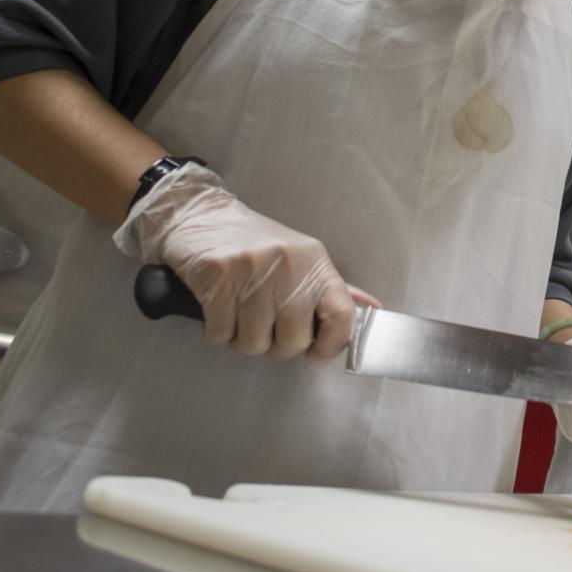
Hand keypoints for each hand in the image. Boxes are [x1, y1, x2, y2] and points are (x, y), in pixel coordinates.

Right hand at [116, 163, 368, 362]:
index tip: (316, 357)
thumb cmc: (252, 243)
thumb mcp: (299, 257)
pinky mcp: (217, 276)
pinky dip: (216, 331)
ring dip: (241, 340)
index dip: (332, 345)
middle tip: (262, 329)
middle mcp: (288, 263)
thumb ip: (331, 289)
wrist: (199, 214)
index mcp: (314, 260)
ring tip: (237, 314)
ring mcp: (251, 268)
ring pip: (253, 343)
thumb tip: (372, 311)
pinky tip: (216, 308)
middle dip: (274, 347)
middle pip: (293, 340)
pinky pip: (220, 334)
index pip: (341, 313)